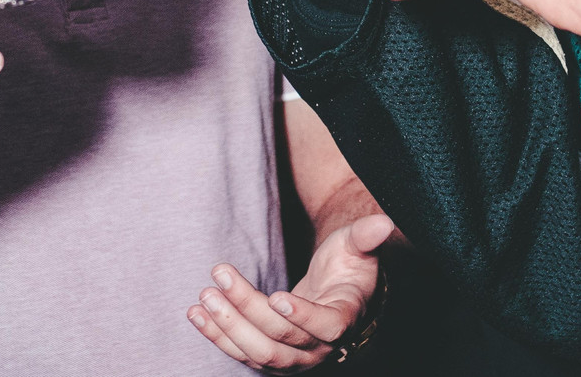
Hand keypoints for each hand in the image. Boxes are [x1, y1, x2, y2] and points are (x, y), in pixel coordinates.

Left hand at [188, 213, 393, 372]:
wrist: (337, 292)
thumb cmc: (348, 265)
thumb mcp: (358, 246)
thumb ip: (367, 236)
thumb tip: (384, 222)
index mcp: (345, 318)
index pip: (327, 326)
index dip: (303, 316)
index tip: (277, 297)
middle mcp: (320, 347)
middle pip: (281, 340)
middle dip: (246, 311)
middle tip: (219, 278)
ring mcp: (295, 358)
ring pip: (259, 353)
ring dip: (227, 326)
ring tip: (205, 295)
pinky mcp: (272, 357)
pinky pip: (242, 354)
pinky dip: (218, 336)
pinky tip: (196, 314)